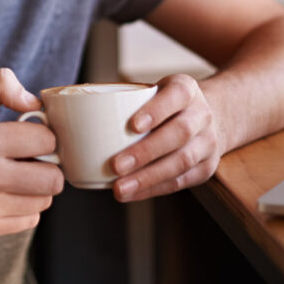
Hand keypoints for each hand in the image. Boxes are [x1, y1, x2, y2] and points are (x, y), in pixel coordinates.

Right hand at [0, 68, 63, 235]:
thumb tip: (35, 102)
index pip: (47, 140)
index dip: (44, 133)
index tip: (31, 133)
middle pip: (53, 177)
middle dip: (48, 163)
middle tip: (30, 156)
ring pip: (43, 201)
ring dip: (37, 186)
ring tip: (18, 174)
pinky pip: (28, 221)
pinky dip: (26, 207)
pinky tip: (7, 192)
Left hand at [110, 74, 221, 201]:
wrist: (213, 117)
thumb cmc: (167, 104)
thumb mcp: (155, 90)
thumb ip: (125, 99)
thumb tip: (69, 115)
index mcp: (186, 90)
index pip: (176, 95)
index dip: (156, 110)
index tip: (132, 126)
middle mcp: (201, 115)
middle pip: (179, 133)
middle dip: (145, 151)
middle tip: (115, 165)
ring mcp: (208, 142)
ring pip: (181, 161)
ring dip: (148, 177)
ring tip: (120, 188)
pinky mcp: (206, 168)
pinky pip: (181, 181)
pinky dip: (154, 189)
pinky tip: (132, 193)